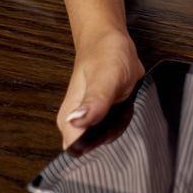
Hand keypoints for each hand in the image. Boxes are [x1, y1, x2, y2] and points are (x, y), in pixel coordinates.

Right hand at [56, 29, 144, 148]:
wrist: (109, 40)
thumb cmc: (105, 54)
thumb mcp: (105, 77)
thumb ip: (94, 102)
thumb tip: (76, 121)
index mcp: (68, 120)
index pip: (77, 153)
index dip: (95, 149)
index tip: (109, 129)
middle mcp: (75, 124)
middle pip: (95, 151)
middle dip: (113, 138)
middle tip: (118, 111)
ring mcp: (88, 122)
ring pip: (107, 143)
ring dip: (120, 129)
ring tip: (121, 106)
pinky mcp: (100, 118)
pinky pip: (114, 132)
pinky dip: (123, 123)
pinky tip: (123, 108)